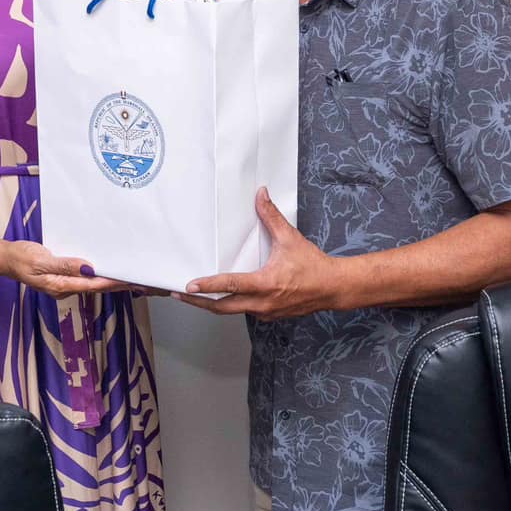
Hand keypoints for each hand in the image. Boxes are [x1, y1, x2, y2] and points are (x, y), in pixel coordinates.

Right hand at [1, 241, 129, 297]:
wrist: (6, 259)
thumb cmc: (21, 259)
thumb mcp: (41, 260)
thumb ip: (64, 265)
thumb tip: (88, 267)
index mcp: (61, 285)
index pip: (93, 285)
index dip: (113, 282)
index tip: (131, 279)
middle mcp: (66, 288)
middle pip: (98, 287)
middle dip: (119, 285)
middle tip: (142, 282)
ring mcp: (65, 284)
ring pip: (94, 284)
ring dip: (113, 281)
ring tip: (133, 277)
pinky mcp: (64, 278)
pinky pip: (86, 278)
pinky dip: (100, 275)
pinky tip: (110, 270)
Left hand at [178, 189, 341, 320]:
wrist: (332, 288)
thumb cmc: (313, 266)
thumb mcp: (290, 238)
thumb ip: (271, 217)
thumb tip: (260, 195)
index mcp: (266, 284)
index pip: (231, 285)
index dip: (208, 285)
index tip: (189, 286)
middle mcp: (262, 303)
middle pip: (222, 308)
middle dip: (198, 302)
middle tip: (177, 295)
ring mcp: (265, 312)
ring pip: (231, 311)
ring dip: (212, 305)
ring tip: (193, 298)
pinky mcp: (268, 316)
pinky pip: (243, 311)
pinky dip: (229, 305)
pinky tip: (221, 298)